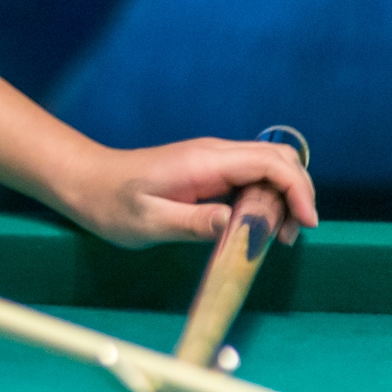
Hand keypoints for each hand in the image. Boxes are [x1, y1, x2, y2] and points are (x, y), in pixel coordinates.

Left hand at [58, 137, 319, 250]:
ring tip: (276, 237)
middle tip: (288, 237)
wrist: (87, 182)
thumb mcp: (150, 222)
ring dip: (284, 199)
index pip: (270, 162)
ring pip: (270, 168)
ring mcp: (214, 160)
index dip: (297, 190)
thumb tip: (237, 225)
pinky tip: (257, 227)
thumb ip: (194, 223)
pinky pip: (252, 178)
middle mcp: (215, 153)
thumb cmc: (112, 204)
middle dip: (298, 194)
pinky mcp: (210, 171)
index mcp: (205, 161)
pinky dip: (266, 199)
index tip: (304, 224)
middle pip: (280, 159)